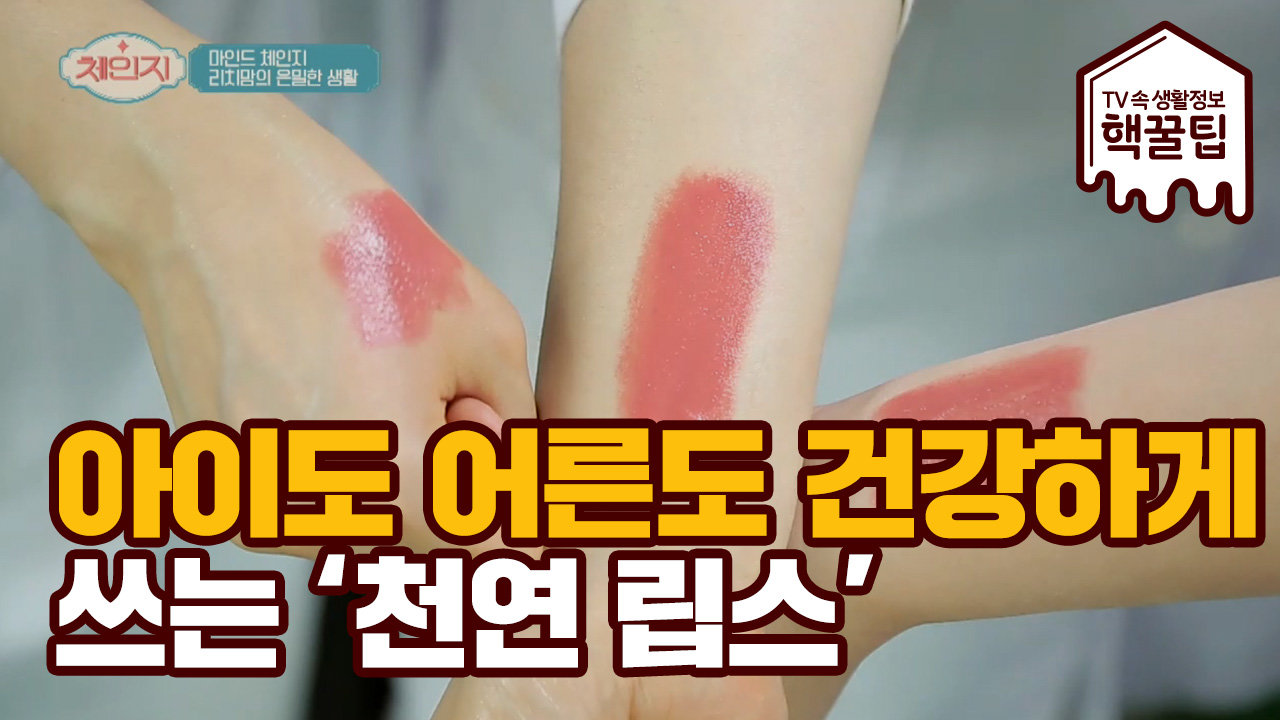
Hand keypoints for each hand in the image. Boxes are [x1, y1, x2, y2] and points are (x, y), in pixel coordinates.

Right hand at [63, 94, 534, 553]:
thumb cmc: (354, 249)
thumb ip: (513, 428)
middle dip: (445, 473)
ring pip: (357, 511)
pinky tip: (325, 368)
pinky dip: (330, 446)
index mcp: (394, 491)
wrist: (216, 195)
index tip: (494, 430)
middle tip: (439, 382)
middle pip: (414, 533)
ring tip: (373, 365)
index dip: (499, 487)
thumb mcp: (484, 332)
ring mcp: (253, 498)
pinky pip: (302, 484)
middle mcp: (314, 516)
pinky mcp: (214, 469)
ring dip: (386, 464)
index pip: (479, 543)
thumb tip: (519, 482)